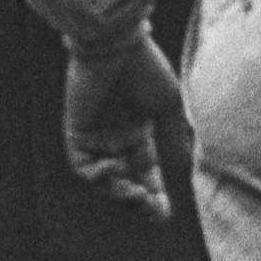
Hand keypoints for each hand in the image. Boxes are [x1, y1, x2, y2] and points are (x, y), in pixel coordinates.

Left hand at [62, 34, 185, 219]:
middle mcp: (115, 138)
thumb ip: (173, 137)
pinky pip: (83, 168)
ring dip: (119, 193)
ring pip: (104, 181)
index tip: (165, 215)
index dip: (156, 196)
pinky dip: (97, 176)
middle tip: (152, 209)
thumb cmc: (145, 69)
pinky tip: (113, 168)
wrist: (116, 45)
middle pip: (126, 182)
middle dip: (139, 201)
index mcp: (137, 132)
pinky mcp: (76, 133)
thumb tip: (184, 169)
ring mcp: (95, 138)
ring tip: (137, 193)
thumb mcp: (167, 107)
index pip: (146, 173)